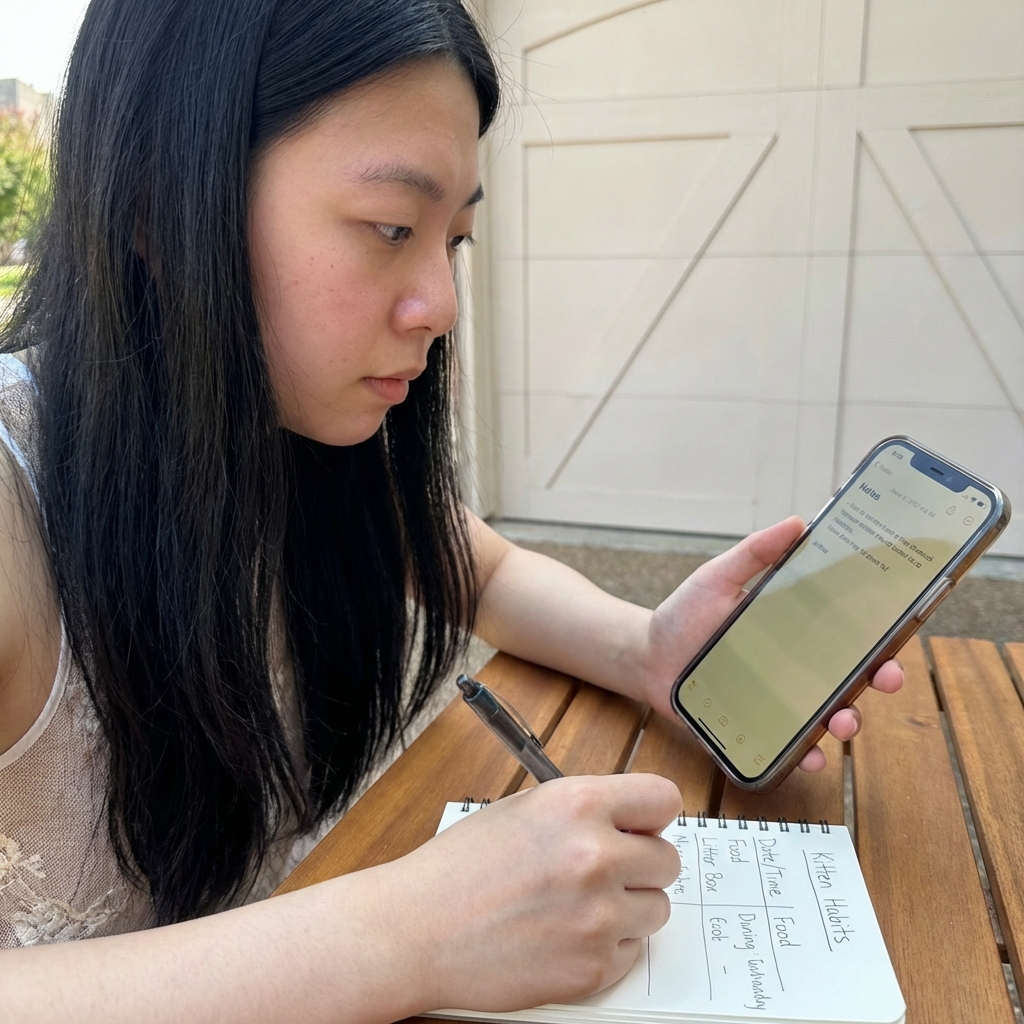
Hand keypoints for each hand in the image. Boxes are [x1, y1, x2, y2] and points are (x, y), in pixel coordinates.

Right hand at [398, 774, 680, 1012]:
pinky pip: (631, 951)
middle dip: (640, 865)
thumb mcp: (525, 808)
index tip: (641, 826)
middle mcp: (595, 856)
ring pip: (657, 908)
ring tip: (578, 905)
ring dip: (628, 907)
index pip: (664, 800)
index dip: (652, 815)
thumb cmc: (461, 866)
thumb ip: (586, 810)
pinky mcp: (593, 967)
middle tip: (602, 871)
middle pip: (668, 859)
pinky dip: (606, 945)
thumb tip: (635, 821)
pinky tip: (564, 934)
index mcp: (578, 805)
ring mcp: (597, 916)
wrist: (417, 928)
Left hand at [638, 516, 903, 771]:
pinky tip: (809, 755)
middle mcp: (795, 666)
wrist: (648, 654)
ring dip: (845, 722)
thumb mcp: (718, 576)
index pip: (849, 632)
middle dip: (877, 680)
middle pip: (850, 676)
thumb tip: (797, 522)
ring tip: (842, 723)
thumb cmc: (686, 613)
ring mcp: (779, 699)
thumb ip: (754, 552)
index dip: (880, 636)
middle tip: (885, 679)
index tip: (899, 636)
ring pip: (827, 714)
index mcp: (794, 628)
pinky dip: (803, 753)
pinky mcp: (755, 727)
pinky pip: (786, 745)